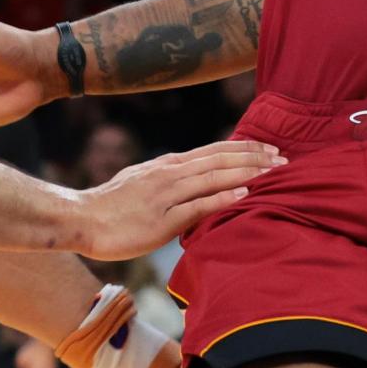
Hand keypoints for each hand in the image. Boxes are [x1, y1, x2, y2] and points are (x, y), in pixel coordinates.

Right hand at [73, 140, 281, 259]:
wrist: (82, 219)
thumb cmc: (109, 206)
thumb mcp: (140, 181)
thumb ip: (166, 178)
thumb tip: (188, 178)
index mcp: (167, 165)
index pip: (212, 151)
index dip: (242, 148)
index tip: (268, 147)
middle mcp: (170, 174)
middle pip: (219, 159)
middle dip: (254, 157)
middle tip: (284, 157)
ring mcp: (167, 195)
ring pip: (213, 177)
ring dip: (247, 173)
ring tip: (274, 171)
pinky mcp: (163, 220)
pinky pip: (197, 206)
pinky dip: (223, 198)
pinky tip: (244, 195)